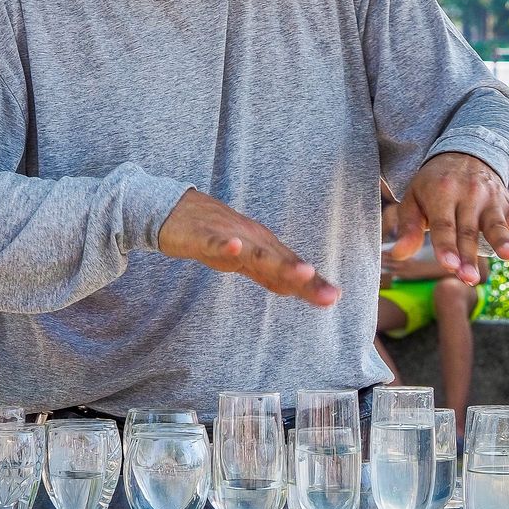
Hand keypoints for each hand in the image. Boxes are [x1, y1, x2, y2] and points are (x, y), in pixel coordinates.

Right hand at [158, 188, 340, 306]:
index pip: (292, 268)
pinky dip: (225, 246)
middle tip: (330, 296)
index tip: (333, 298)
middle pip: (282, 262)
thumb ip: (268, 274)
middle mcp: (252, 240)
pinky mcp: (203, 236)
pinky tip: (236, 247)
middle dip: (306, 279)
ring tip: (304, 272)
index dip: (312, 284)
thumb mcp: (243, 259)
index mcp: (263, 247)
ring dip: (280, 263)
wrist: (175, 209)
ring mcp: (229, 236)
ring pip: (257, 254)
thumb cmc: (214, 235)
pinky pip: (215, 242)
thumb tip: (295, 291)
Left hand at [383, 153, 508, 286]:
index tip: (449, 265)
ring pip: (497, 224)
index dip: (446, 247)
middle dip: (470, 255)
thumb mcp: (413, 200)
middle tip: (469, 278)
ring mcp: (491, 200)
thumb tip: (397, 254)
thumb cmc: (431, 185)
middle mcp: (468, 196)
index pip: (444, 226)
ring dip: (504, 240)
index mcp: (442, 194)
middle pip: (469, 231)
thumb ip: (407, 226)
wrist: (462, 154)